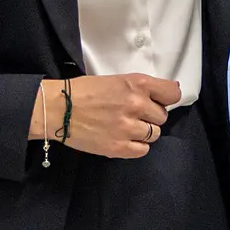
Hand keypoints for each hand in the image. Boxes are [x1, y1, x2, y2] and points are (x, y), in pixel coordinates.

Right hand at [34, 74, 176, 158]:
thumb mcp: (118, 80)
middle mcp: (136, 105)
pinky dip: (136, 146)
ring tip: (127, 128)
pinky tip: (125, 140)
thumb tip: (169, 92)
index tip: (160, 101)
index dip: (167, 98)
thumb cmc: (85, 91)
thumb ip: (143, 87)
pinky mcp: (117, 147)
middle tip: (135, 115)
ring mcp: (127, 127)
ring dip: (144, 132)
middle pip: (162, 116)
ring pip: (154, 134)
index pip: (173, 93)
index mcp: (138, 84)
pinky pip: (142, 150)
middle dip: (151, 116)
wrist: (57, 109)